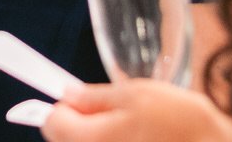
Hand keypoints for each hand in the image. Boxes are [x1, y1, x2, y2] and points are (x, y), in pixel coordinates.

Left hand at [41, 81, 231, 141]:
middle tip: (110, 113)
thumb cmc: (180, 121)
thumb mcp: (136, 94)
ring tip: (131, 129)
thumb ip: (94, 96)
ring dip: (98, 137)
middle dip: (80, 123)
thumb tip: (67, 94)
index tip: (80, 100)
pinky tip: (139, 140)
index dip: (64, 106)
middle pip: (65, 140)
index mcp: (91, 140)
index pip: (52, 123)